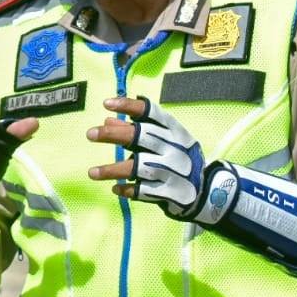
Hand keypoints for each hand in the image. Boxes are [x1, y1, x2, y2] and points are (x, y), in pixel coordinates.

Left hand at [85, 96, 205, 217]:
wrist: (205, 190)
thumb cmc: (178, 158)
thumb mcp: (165, 140)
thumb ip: (137, 130)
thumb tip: (107, 121)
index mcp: (174, 131)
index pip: (151, 112)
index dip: (128, 106)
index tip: (106, 104)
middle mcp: (174, 148)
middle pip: (140, 137)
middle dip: (113, 134)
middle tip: (90, 134)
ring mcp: (172, 171)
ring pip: (138, 167)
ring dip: (112, 169)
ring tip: (92, 172)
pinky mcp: (169, 192)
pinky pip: (142, 191)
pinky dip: (127, 190)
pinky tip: (115, 189)